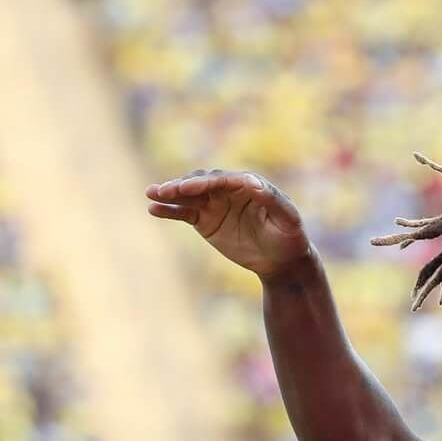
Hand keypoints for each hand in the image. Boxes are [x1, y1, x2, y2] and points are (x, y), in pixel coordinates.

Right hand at [146, 170, 312, 280]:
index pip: (224, 180)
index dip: (206, 182)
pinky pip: (184, 212)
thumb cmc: (290, 237)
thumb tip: (253, 184)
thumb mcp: (288, 219)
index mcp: (250, 184)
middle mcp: (229, 190)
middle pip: (202, 183)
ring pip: (188, 195)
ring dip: (170, 193)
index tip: (190, 187)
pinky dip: (168, 210)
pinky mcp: (205, 220)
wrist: (281, 261)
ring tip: (151, 193)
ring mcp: (215, 204)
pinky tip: (153, 209)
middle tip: (166, 190)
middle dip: (183, 185)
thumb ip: (273, 200)